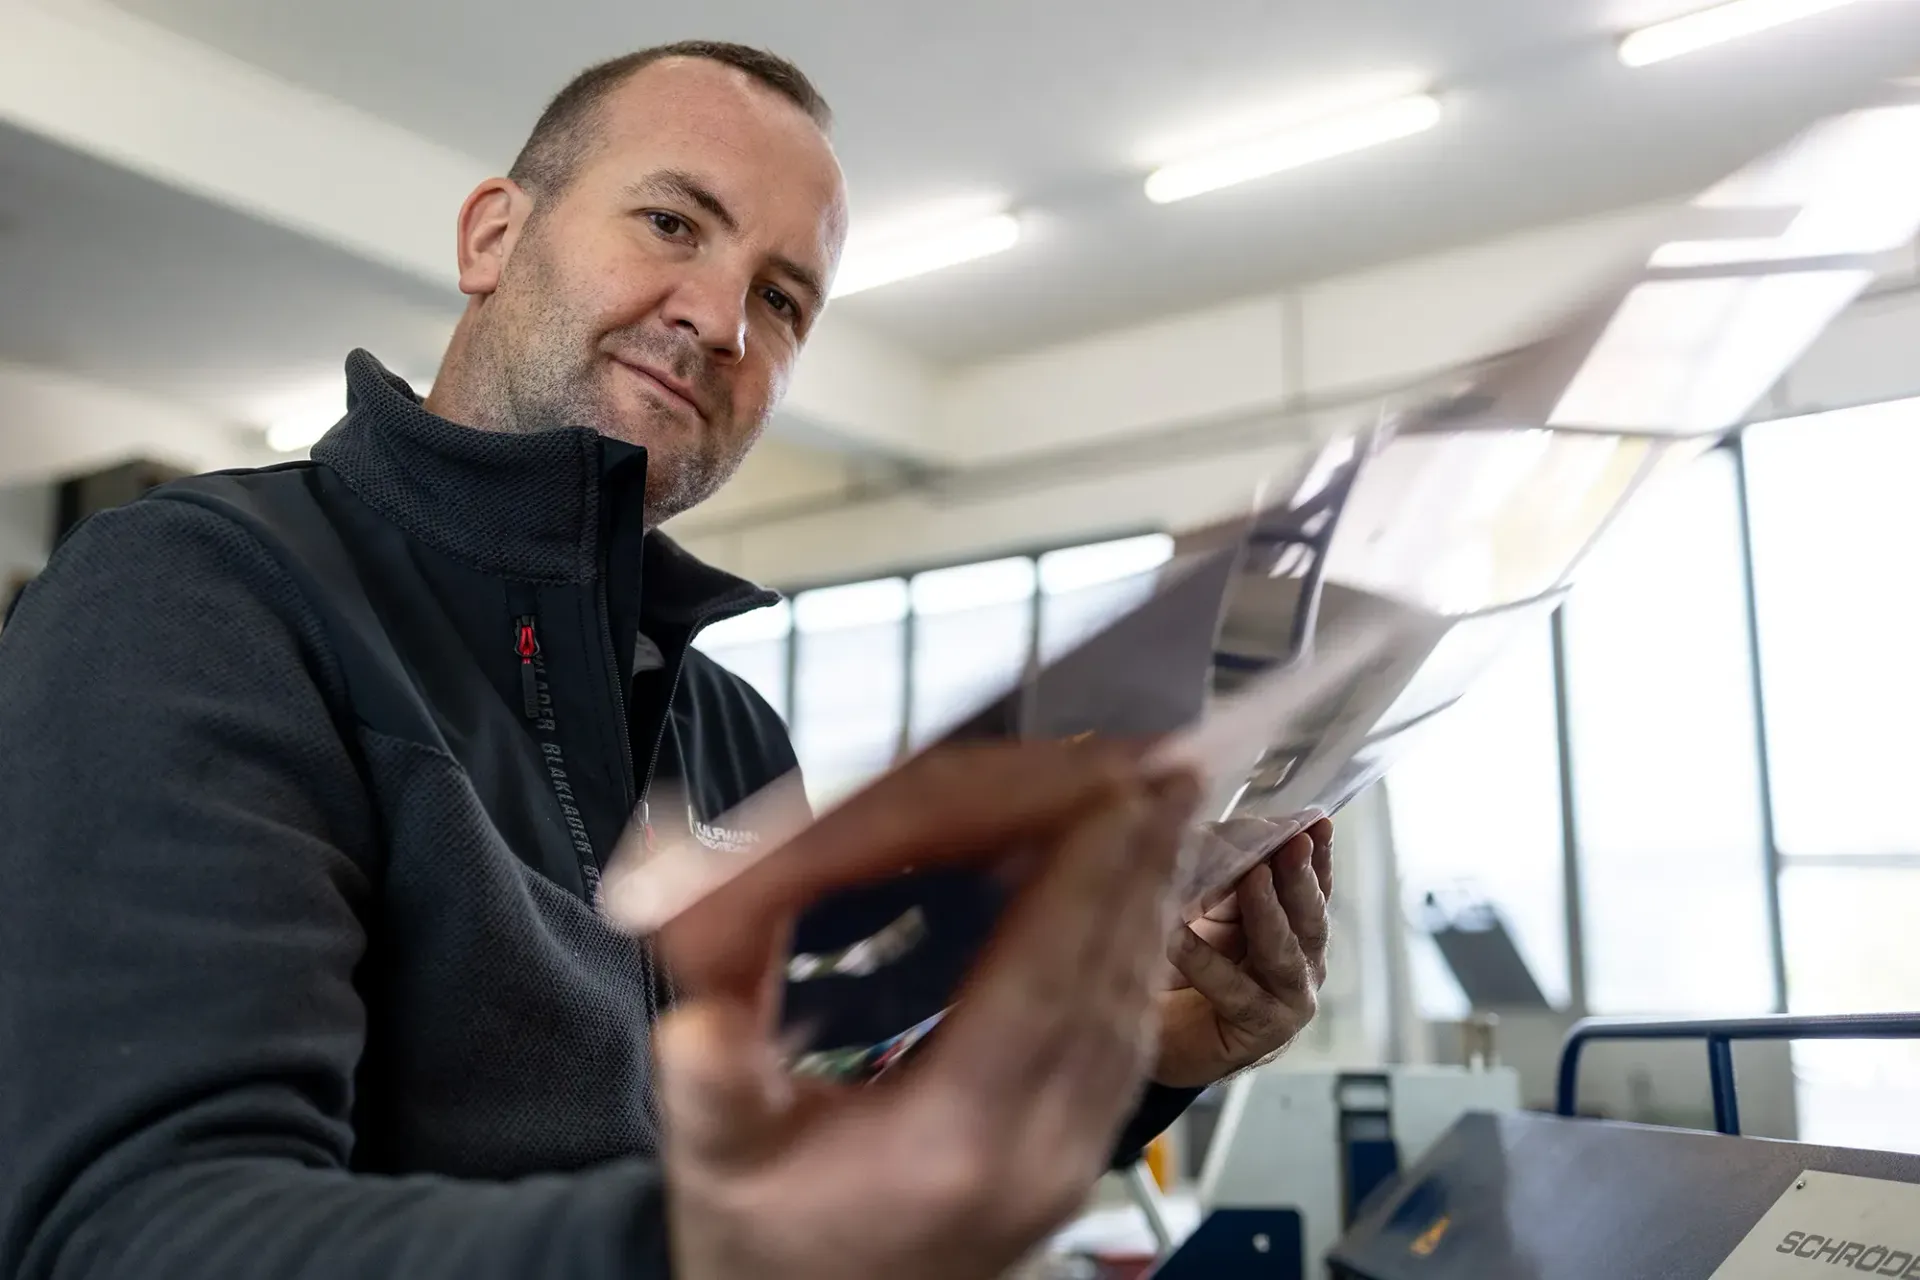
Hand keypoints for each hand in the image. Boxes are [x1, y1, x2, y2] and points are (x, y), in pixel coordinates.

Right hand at [656, 742, 1201, 1279]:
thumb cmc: (766, 1242)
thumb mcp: (719, 1164)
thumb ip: (713, 1088)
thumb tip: (694, 1021)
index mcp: (953, 1142)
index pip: (1042, 978)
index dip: (1085, 872)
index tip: (1118, 782)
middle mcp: (1038, 1149)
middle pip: (1110, 971)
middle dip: (1135, 855)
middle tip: (1164, 757)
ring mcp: (1071, 1152)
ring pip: (1132, 995)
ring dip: (1145, 889)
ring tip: (1160, 795)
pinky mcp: (1078, 1146)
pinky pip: (1125, 1024)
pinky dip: (1132, 939)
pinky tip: (1132, 884)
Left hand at [1150, 817, 1332, 1087]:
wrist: (1156, 1032)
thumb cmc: (1182, 961)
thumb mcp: (1203, 904)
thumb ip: (1221, 870)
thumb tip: (1229, 830)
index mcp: (1292, 926)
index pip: (1313, 884)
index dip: (1316, 853)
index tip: (1316, 820)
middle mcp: (1300, 963)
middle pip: (1309, 916)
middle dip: (1302, 877)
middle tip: (1293, 843)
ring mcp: (1286, 1000)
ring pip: (1285, 954)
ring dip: (1269, 912)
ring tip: (1253, 878)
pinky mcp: (1258, 1032)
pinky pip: (1234, 992)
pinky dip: (1205, 962)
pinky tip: (1178, 937)